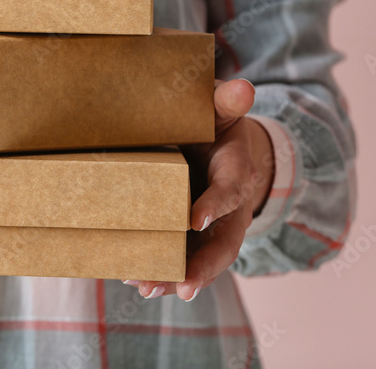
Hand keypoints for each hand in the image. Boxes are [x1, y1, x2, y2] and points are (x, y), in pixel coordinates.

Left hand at [124, 79, 273, 300]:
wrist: (212, 142)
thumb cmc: (212, 124)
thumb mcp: (220, 110)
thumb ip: (226, 103)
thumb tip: (243, 87)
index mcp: (236, 171)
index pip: (231, 190)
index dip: (216, 205)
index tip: (195, 219)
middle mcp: (227, 207)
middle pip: (223, 243)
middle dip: (203, 266)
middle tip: (183, 285)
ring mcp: (208, 225)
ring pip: (199, 258)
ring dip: (174, 276)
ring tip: (147, 288)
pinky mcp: (187, 233)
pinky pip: (178, 256)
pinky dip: (159, 269)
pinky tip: (133, 279)